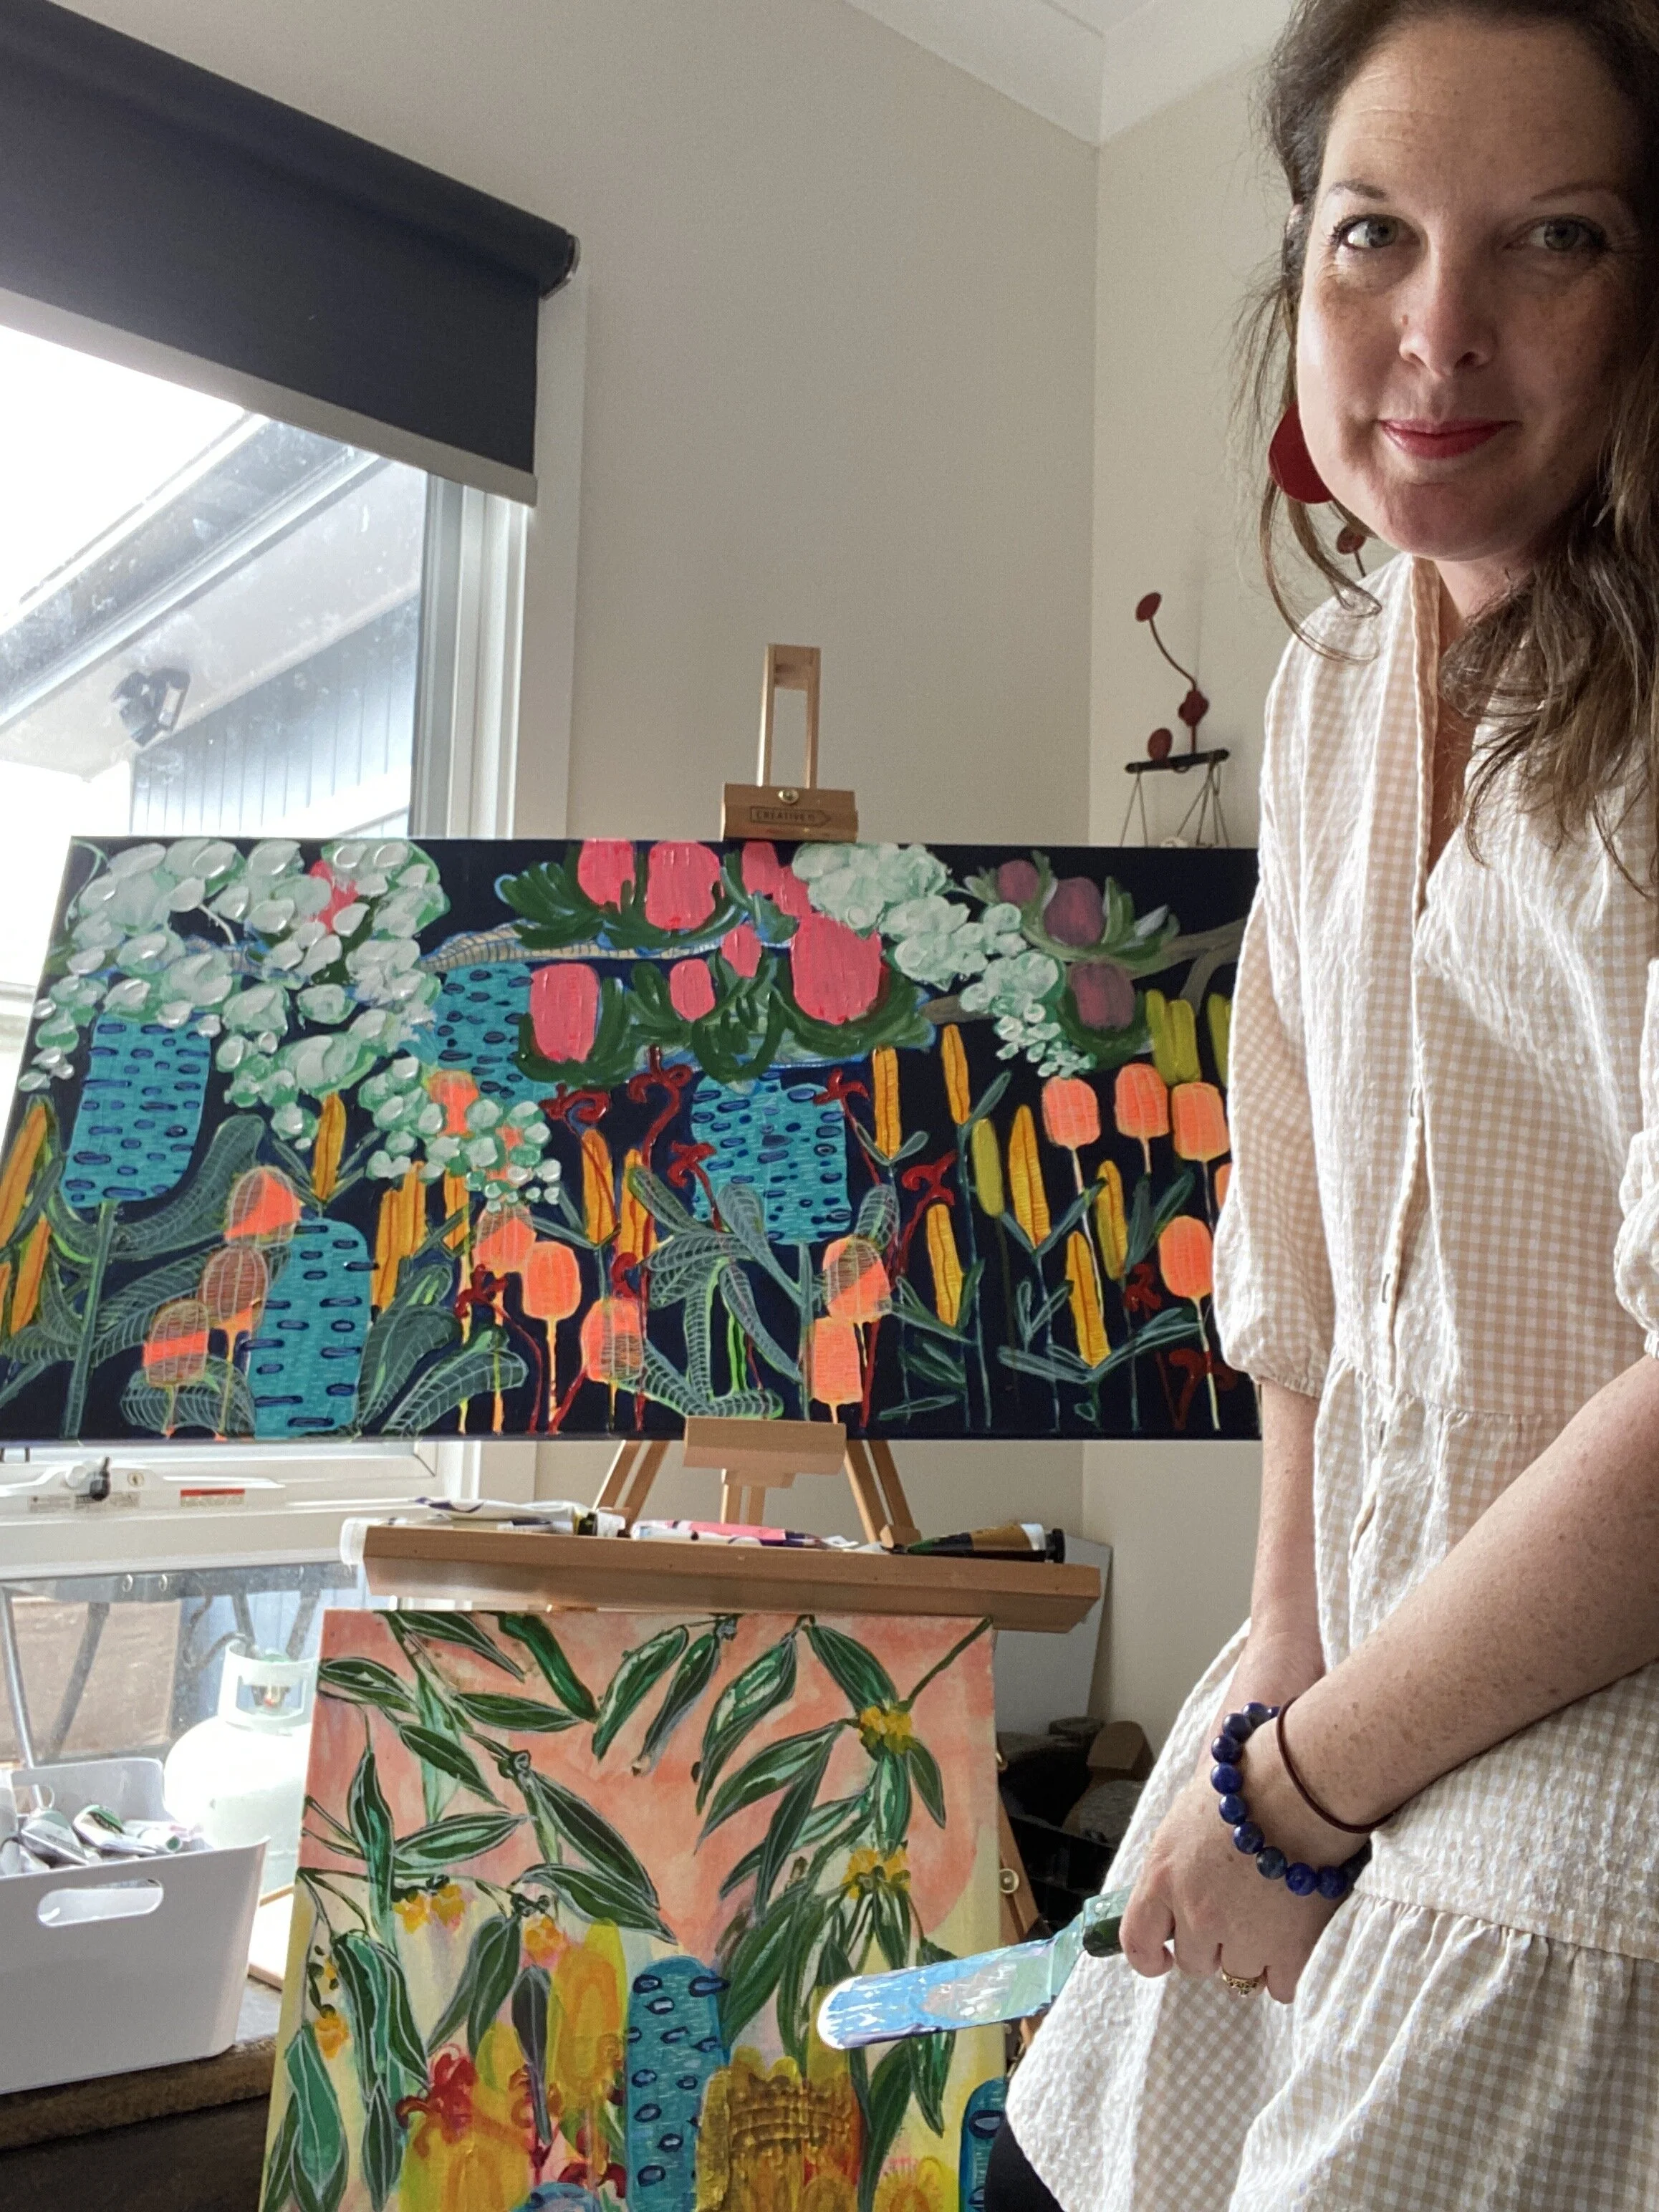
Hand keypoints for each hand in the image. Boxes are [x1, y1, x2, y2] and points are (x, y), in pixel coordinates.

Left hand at [1120, 1625, 1348, 2001]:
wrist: (1301, 1772)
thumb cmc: (1253, 1766)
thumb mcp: (1197, 1795)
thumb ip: (1182, 1842)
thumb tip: (1182, 1842)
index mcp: (1160, 1872)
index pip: (1137, 1943)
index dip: (1154, 1954)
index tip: (1168, 1956)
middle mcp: (1191, 1911)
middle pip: (1198, 1961)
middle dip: (1219, 1943)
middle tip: (1247, 1910)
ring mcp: (1236, 1935)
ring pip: (1241, 1974)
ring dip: (1259, 1953)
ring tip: (1280, 1909)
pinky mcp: (1284, 1952)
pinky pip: (1284, 1985)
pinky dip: (1295, 1966)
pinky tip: (1305, 1932)